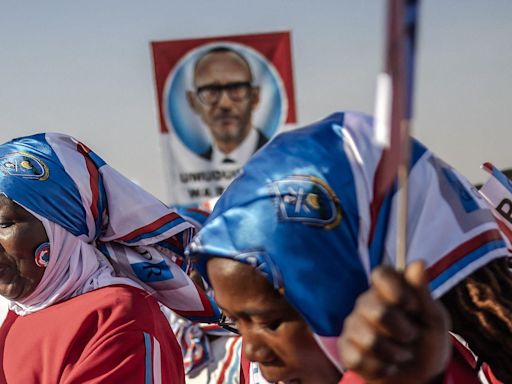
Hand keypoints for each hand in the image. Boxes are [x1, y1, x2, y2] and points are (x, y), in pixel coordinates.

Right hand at [338, 261, 450, 383]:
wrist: (420, 377)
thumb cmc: (427, 341)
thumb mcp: (434, 319)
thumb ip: (424, 292)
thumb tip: (418, 263)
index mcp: (387, 290)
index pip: (381, 273)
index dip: (396, 289)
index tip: (412, 306)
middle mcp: (365, 303)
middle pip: (378, 312)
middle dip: (404, 331)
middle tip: (412, 337)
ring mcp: (353, 325)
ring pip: (370, 339)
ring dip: (395, 354)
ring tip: (401, 354)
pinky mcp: (345, 348)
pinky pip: (359, 358)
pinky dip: (382, 368)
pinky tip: (387, 366)